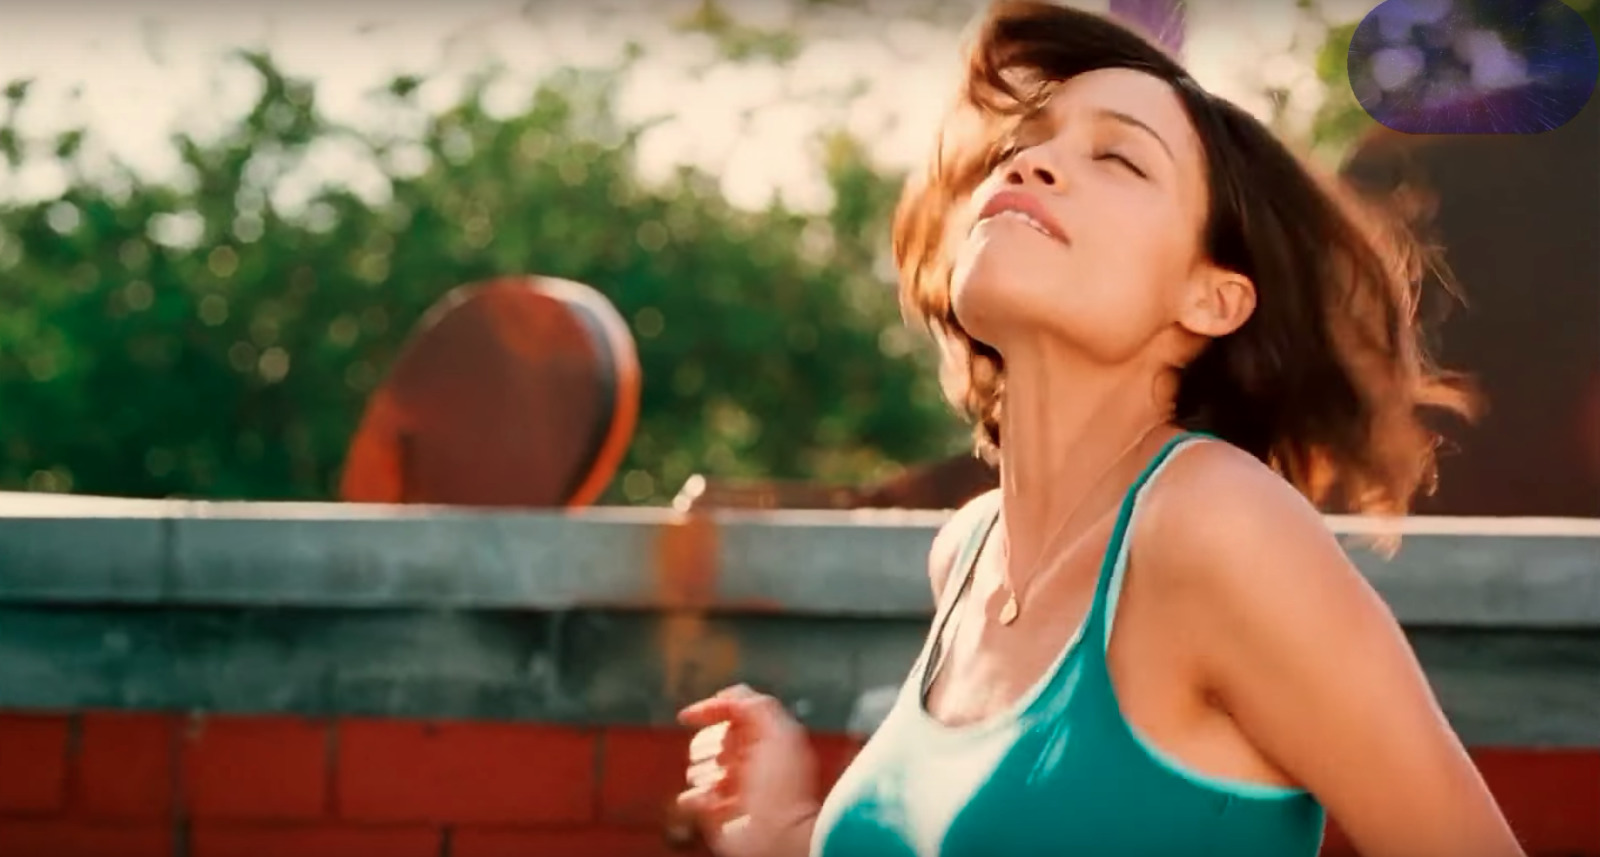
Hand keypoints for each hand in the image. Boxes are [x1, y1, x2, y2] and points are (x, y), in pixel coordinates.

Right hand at [678, 685, 820, 856]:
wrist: (781, 834)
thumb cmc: (782, 786)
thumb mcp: (778, 733)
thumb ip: (755, 706)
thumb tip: (724, 696)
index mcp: (766, 738)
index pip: (731, 713)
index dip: (710, 710)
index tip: (687, 716)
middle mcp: (750, 761)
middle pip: (712, 739)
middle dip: (708, 746)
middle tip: (724, 761)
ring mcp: (734, 787)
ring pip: (699, 768)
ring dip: (703, 774)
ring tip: (719, 785)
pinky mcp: (718, 813)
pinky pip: (692, 798)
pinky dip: (694, 798)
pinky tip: (704, 800)